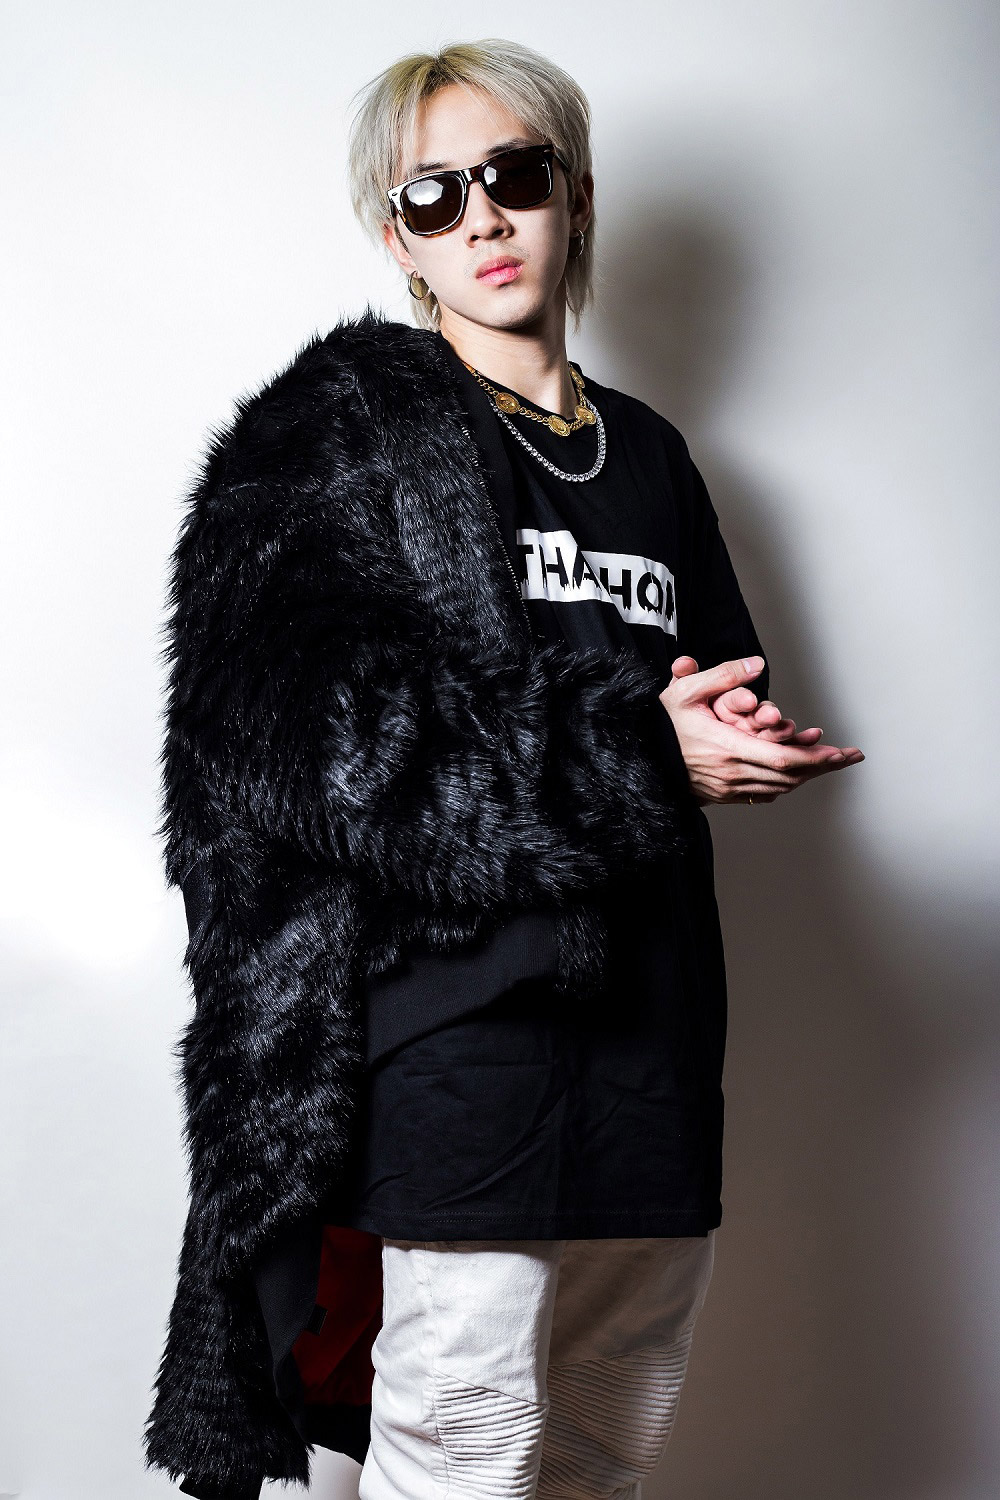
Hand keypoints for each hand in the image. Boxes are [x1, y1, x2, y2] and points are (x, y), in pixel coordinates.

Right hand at [659, 656, 864, 805]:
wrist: (635, 756)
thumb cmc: (659, 722)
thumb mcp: (687, 691)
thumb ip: (724, 676)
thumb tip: (758, 664)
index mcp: (728, 748)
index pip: (784, 759)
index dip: (818, 758)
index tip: (842, 751)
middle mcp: (731, 773)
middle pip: (790, 776)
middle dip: (823, 766)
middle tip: (849, 756)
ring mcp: (726, 788)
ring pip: (779, 786)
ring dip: (807, 775)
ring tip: (829, 761)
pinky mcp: (721, 795)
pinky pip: (763, 793)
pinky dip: (784, 783)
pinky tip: (796, 774)